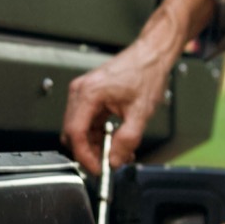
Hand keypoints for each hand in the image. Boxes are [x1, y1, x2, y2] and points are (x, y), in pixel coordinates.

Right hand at [60, 0, 216, 174]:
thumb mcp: (141, 112)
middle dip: (90, 152)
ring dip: (96, 145)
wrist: (151, 55)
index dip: (84, 155)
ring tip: (118, 153)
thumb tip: (114, 160)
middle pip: (73, 133)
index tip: (97, 169)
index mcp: (88, 93)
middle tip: (109, 164)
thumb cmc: (146, 73)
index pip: (75, 133)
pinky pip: (88, 122)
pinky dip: (99, 135)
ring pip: (80, 130)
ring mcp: (83, 93)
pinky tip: (116, 141)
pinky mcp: (90, 96)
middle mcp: (80, 92)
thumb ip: (127, 140)